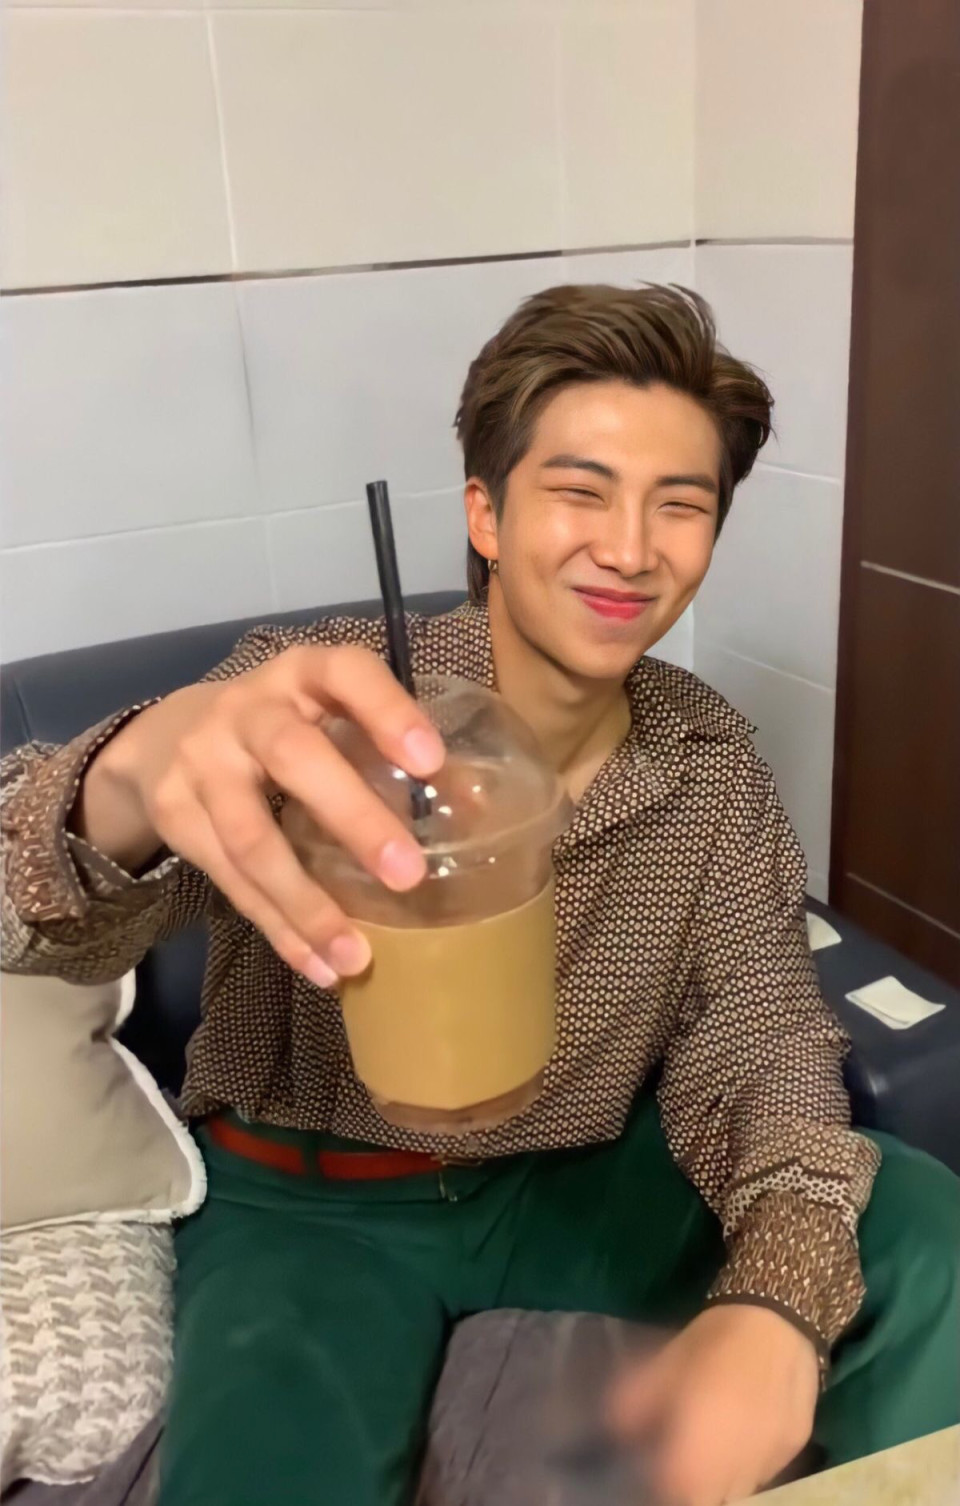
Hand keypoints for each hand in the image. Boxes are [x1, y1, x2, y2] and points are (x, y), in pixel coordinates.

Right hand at [76, 644, 443, 985]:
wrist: (160, 737)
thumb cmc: (280, 728)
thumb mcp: (323, 716)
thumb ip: (381, 747)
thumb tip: (473, 806)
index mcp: (300, 674)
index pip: (345, 671)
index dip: (387, 710)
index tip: (431, 761)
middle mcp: (247, 709)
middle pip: (295, 757)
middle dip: (353, 818)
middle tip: (408, 875)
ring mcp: (202, 762)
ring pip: (252, 838)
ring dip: (306, 903)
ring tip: (356, 955)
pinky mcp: (175, 816)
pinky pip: (230, 880)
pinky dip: (277, 927)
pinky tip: (316, 963)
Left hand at [608, 1305, 819, 1505]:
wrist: (776, 1320)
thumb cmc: (710, 1344)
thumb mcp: (661, 1368)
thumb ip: (631, 1408)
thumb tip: (611, 1432)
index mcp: (695, 1460)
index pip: (677, 1498)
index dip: (665, 1490)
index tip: (657, 1473)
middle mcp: (735, 1476)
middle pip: (712, 1500)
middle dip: (695, 1489)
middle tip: (682, 1461)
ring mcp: (770, 1466)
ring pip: (742, 1491)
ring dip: (723, 1480)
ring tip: (711, 1448)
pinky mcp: (795, 1450)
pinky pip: (767, 1470)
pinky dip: (750, 1462)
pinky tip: (742, 1432)